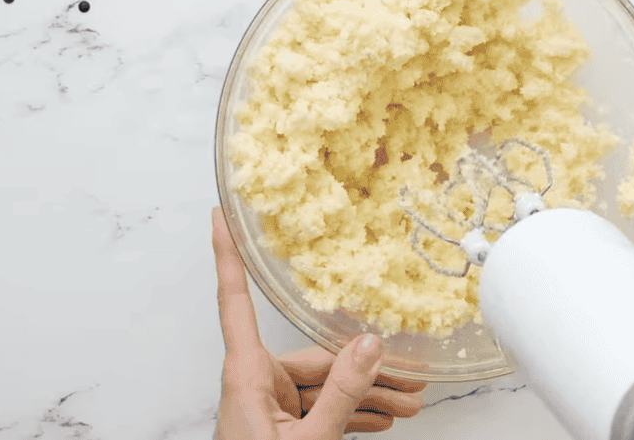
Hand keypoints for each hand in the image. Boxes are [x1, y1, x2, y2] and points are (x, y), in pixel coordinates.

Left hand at [211, 206, 426, 438]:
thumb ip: (341, 395)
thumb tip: (369, 346)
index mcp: (246, 376)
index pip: (236, 302)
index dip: (227, 255)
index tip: (219, 215)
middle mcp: (255, 383)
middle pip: (314, 358)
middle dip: (366, 367)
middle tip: (414, 374)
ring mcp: (270, 407)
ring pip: (326, 386)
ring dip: (369, 394)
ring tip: (413, 400)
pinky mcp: (283, 427)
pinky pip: (322, 409)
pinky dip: (352, 413)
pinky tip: (385, 417)